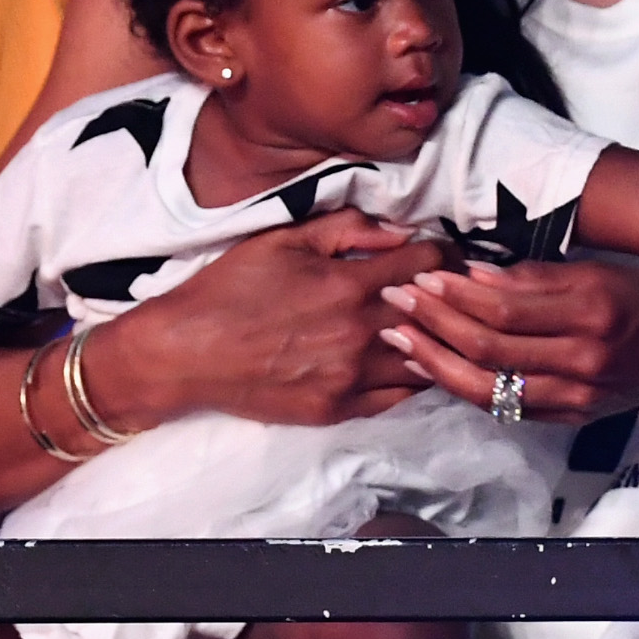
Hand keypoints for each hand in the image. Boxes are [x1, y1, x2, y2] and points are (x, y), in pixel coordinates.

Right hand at [100, 209, 439, 428]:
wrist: (184, 353)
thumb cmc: (230, 289)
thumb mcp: (284, 240)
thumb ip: (348, 229)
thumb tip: (402, 230)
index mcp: (350, 286)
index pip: (430, 264)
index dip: (444, 253)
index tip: (445, 253)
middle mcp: (360, 334)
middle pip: (439, 314)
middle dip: (450, 296)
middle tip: (455, 288)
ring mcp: (352, 377)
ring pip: (428, 360)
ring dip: (438, 340)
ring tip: (440, 327)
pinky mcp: (340, 409)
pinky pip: (400, 396)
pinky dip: (414, 376)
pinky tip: (414, 360)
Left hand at [380, 254, 638, 427]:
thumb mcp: (598, 271)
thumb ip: (537, 276)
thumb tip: (474, 275)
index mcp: (590, 313)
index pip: (505, 308)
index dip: (455, 294)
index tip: (422, 277)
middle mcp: (581, 359)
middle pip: (488, 349)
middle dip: (434, 324)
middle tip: (397, 301)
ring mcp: (573, 395)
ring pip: (486, 388)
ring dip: (435, 362)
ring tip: (400, 338)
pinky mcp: (567, 417)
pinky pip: (502, 407)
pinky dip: (461, 388)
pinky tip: (433, 368)